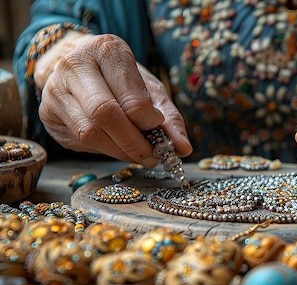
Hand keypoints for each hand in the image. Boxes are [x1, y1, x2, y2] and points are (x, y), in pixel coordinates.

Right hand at [35, 32, 191, 165]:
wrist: (79, 67)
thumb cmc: (121, 79)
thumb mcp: (150, 89)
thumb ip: (169, 118)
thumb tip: (184, 149)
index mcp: (106, 50)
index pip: (130, 96)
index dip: (147, 120)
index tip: (157, 128)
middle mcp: (74, 65)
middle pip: (105, 114)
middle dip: (133, 142)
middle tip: (152, 156)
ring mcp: (55, 89)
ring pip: (89, 132)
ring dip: (119, 151)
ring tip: (138, 154)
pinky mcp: (47, 112)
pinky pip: (78, 141)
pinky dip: (104, 150)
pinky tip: (117, 148)